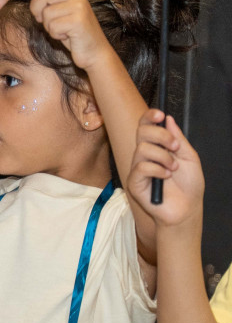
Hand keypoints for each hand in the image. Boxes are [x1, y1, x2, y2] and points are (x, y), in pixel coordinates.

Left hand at [20, 0, 110, 67]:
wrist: (94, 51)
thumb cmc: (74, 34)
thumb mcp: (62, 13)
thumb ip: (50, 2)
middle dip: (36, 8)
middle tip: (41, 20)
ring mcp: (79, 7)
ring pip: (47, 13)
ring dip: (48, 26)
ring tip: (61, 30)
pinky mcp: (78, 21)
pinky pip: (53, 26)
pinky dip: (55, 35)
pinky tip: (66, 36)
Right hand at [126, 109, 203, 226]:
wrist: (187, 208)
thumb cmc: (189, 185)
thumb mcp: (189, 157)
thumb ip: (178, 138)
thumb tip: (168, 119)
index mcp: (157, 147)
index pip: (146, 126)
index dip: (150, 116)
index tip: (160, 114)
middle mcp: (145, 155)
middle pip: (142, 132)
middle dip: (161, 135)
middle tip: (175, 147)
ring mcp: (138, 168)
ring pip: (142, 149)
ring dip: (163, 157)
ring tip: (173, 169)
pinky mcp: (134, 182)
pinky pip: (142, 168)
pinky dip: (158, 170)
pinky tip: (166, 177)